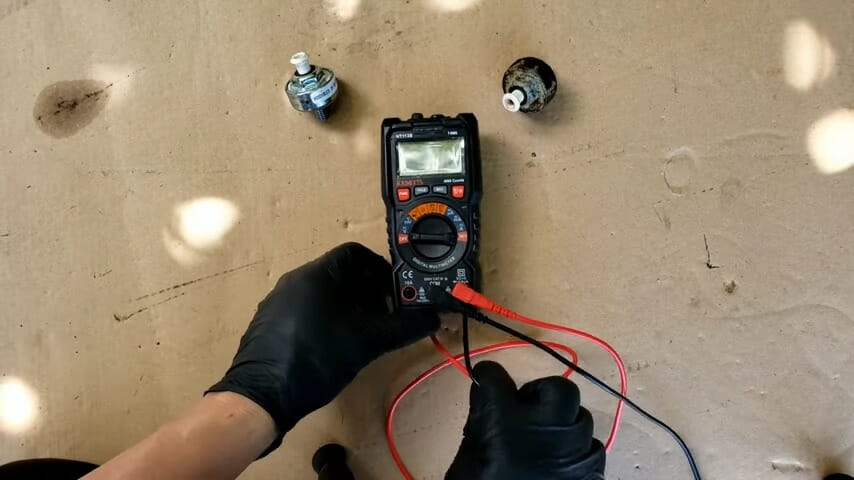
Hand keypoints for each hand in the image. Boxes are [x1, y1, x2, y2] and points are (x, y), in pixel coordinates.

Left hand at [207, 243, 437, 452]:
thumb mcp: (367, 342)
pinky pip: (306, 307)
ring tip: (363, 331)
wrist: (263, 395)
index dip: (380, 269)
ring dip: (348, 305)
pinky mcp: (270, 320)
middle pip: (340, 272)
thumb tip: (430, 319)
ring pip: (322, 291)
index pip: (356, 253)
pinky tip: (335, 343)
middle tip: (385, 314)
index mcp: (317, 274)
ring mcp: (279, 300)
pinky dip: (326, 317)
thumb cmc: (316, 359)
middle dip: (367, 290)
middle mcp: (295, 279)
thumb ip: (402, 327)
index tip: (395, 290)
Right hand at [446, 361, 605, 479]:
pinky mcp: (591, 476)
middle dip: (541, 394)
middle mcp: (546, 432)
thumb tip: (483, 392)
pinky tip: (558, 464)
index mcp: (505, 425)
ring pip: (580, 418)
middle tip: (524, 410)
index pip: (496, 378)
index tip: (486, 379)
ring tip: (543, 442)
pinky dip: (575, 451)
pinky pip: (591, 448)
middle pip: (558, 389)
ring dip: (561, 424)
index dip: (488, 376)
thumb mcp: (467, 462)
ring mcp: (575, 454)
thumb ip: (479, 423)